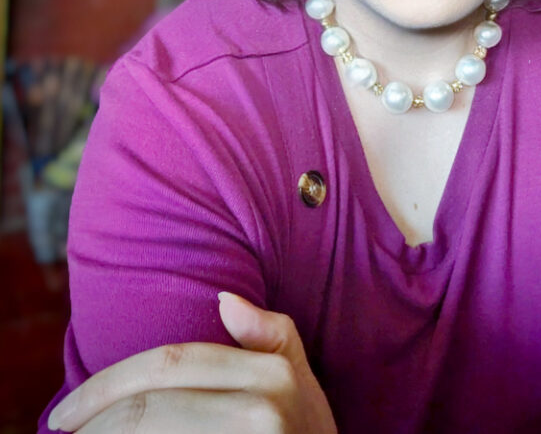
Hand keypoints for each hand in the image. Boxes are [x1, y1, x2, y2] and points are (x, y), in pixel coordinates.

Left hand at [47, 293, 336, 432]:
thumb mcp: (301, 383)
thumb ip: (272, 334)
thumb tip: (224, 297)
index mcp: (272, 375)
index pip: (170, 364)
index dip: (108, 384)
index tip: (66, 410)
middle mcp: (263, 410)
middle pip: (153, 407)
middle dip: (94, 420)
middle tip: (61, 431)